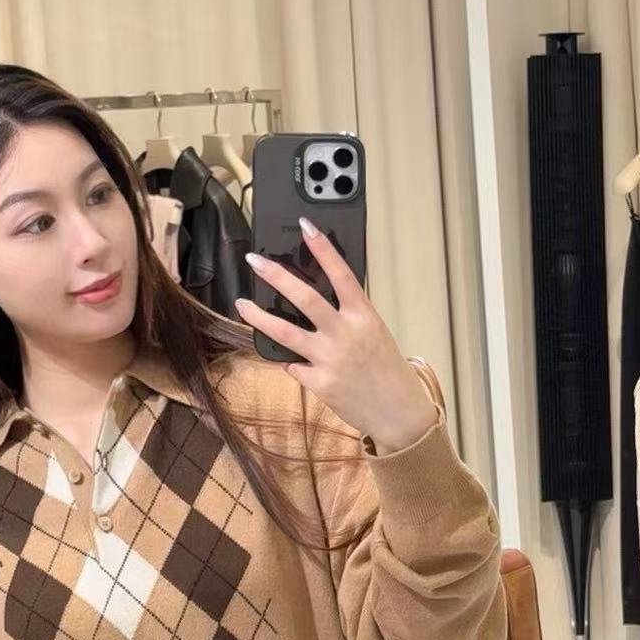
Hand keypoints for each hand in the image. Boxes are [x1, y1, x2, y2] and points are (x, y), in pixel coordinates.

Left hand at [236, 219, 436, 453]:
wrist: (397, 412)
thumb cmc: (387, 371)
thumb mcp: (374, 333)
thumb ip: (348, 316)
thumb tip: (316, 304)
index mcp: (363, 316)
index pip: (341, 274)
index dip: (322, 248)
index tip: (306, 226)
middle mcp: (345, 334)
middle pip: (304, 298)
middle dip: (276, 276)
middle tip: (254, 261)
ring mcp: (329, 359)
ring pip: (285, 332)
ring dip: (258, 317)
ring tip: (242, 304)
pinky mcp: (318, 383)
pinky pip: (293, 366)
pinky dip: (291, 362)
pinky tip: (292, 361)